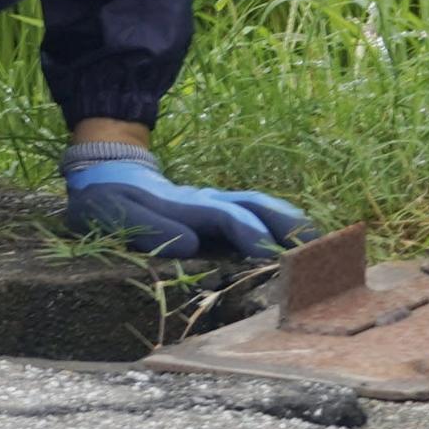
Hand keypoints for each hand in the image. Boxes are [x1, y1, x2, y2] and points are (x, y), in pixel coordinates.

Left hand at [59, 142, 313, 259]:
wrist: (105, 169)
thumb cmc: (108, 198)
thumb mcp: (117, 212)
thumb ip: (151, 226)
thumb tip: (190, 245)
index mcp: (185, 204)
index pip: (227, 218)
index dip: (251, 236)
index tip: (274, 258)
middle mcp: (208, 201)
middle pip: (256, 207)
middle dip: (287, 227)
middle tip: (319, 251)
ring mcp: (214, 203)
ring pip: (260, 207)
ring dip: (291, 224)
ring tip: (323, 247)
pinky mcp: (215, 211)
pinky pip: (254, 213)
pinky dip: (280, 224)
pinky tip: (301, 242)